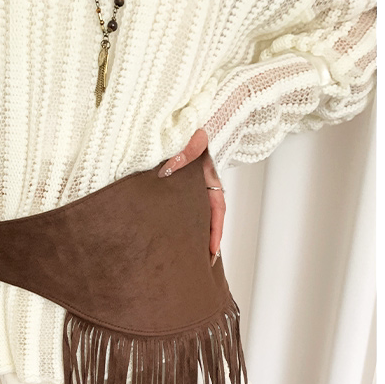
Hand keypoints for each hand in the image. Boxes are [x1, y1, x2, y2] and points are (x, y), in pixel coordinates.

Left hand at [157, 128, 224, 265]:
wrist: (186, 121)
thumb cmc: (195, 129)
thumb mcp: (194, 139)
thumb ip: (184, 152)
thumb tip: (167, 170)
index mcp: (210, 180)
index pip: (217, 210)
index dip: (216, 231)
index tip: (212, 250)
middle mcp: (201, 188)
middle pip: (206, 218)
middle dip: (206, 240)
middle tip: (203, 262)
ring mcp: (189, 189)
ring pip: (194, 215)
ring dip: (193, 234)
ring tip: (186, 255)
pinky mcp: (176, 188)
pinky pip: (179, 209)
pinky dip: (177, 223)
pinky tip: (168, 235)